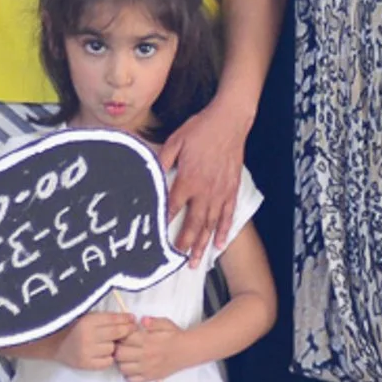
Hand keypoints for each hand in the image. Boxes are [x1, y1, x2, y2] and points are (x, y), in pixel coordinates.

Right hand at [56, 311, 135, 370]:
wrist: (55, 344)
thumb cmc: (75, 327)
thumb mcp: (89, 317)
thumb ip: (107, 318)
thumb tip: (130, 318)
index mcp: (88, 321)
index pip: (113, 319)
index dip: (126, 319)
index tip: (133, 319)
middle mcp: (87, 336)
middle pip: (116, 333)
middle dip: (127, 331)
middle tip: (131, 330)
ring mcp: (87, 351)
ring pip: (112, 348)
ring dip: (114, 346)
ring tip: (108, 344)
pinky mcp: (86, 364)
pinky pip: (107, 362)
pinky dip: (109, 358)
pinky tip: (104, 354)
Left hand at [112, 315, 199, 381]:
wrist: (188, 351)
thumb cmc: (175, 336)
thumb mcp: (165, 323)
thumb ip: (152, 321)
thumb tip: (142, 320)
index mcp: (148, 340)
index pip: (125, 339)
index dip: (122, 335)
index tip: (124, 334)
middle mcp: (145, 355)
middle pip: (120, 354)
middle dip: (118, 349)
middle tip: (123, 346)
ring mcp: (147, 368)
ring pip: (123, 368)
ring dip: (122, 362)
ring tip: (127, 357)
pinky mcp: (149, 377)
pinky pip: (131, 380)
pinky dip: (129, 375)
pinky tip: (133, 367)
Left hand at [159, 97, 250, 263]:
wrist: (230, 120)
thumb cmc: (201, 129)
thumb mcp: (175, 141)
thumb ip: (162, 161)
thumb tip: (149, 176)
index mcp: (188, 179)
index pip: (173, 207)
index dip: (164, 224)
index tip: (156, 240)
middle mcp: (205, 190)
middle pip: (193, 223)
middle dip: (185, 244)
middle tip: (177, 260)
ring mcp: (221, 191)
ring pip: (211, 224)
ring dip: (203, 244)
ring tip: (196, 261)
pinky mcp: (232, 188)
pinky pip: (229, 214)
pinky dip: (225, 231)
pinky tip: (220, 244)